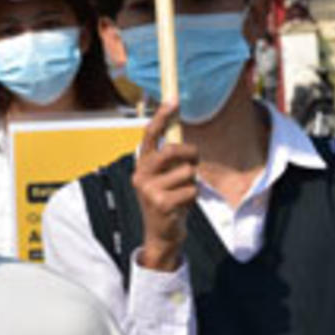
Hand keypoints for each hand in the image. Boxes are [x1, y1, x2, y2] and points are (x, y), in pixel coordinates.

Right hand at [133, 101, 198, 271]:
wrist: (161, 235)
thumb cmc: (168, 202)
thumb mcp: (165, 178)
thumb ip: (171, 161)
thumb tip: (183, 140)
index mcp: (142, 164)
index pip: (150, 134)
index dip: (162, 116)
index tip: (173, 100)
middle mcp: (141, 174)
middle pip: (173, 150)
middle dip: (191, 155)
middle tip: (194, 162)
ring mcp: (149, 189)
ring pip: (187, 172)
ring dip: (192, 183)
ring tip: (183, 194)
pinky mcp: (161, 203)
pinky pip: (191, 190)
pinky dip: (193, 198)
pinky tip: (183, 207)